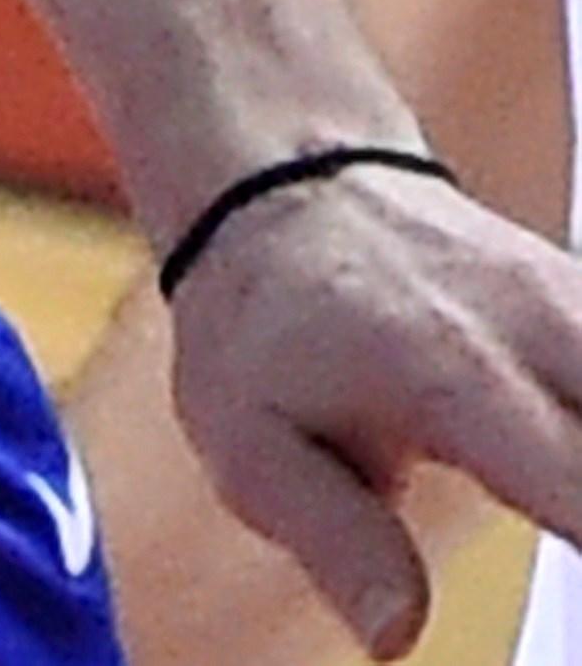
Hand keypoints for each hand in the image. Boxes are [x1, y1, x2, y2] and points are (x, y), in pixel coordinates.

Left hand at [166, 158, 581, 657]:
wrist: (266, 180)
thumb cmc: (261, 319)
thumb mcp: (251, 440)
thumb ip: (336, 541)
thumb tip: (397, 634)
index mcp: (455, 378)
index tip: (581, 603)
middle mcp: (532, 328)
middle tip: (562, 540)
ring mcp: (566, 296)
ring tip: (559, 503)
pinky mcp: (579, 291)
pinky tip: (565, 460)